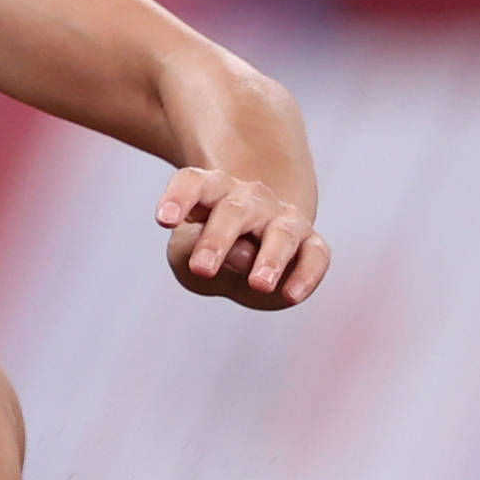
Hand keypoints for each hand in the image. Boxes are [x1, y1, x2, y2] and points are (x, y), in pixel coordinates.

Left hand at [155, 168, 329, 309]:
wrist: (249, 255)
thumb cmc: (207, 251)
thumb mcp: (185, 254)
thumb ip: (196, 250)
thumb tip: (242, 255)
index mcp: (211, 191)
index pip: (192, 183)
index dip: (178, 198)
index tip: (163, 221)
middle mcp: (250, 199)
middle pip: (233, 211)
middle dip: (217, 240)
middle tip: (201, 269)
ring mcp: (283, 218)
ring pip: (281, 233)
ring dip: (270, 258)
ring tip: (258, 285)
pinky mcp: (312, 244)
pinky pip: (316, 255)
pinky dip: (307, 275)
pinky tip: (291, 296)